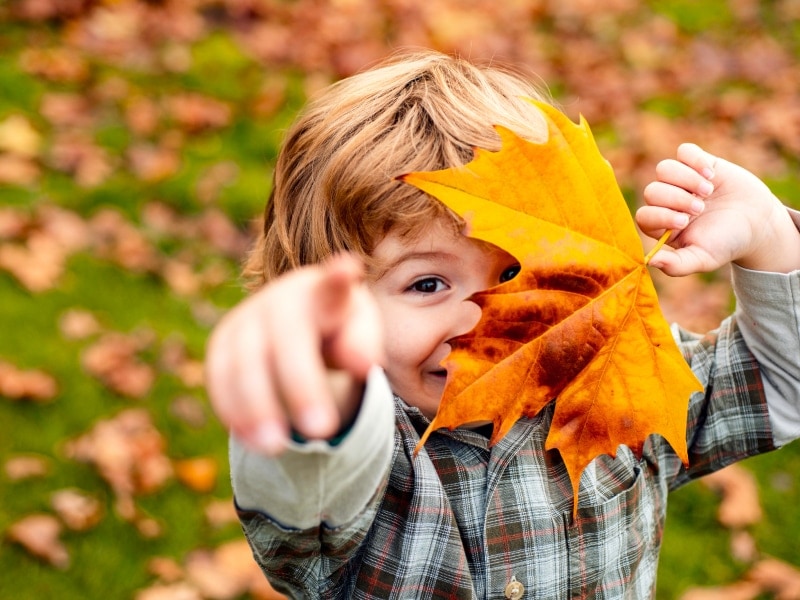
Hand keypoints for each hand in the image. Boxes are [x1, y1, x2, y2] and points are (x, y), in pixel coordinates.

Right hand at [205, 254, 383, 454]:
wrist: (297, 323)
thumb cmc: (338, 329)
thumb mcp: (359, 333)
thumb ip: (364, 345)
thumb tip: (362, 363)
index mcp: (322, 291)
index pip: (332, 283)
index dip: (338, 277)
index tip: (348, 269)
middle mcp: (279, 299)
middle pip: (286, 337)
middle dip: (302, 385)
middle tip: (323, 430)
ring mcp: (245, 319)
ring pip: (243, 361)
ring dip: (257, 407)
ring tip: (277, 448)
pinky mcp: (221, 344)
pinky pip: (219, 377)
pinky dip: (234, 410)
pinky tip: (254, 441)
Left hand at [637, 143, 799, 274]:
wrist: (757, 223)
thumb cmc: (727, 243)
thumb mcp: (703, 259)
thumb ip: (676, 265)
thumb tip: (650, 261)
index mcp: (662, 226)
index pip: (644, 216)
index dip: (660, 215)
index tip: (684, 221)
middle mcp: (667, 202)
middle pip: (652, 191)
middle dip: (676, 199)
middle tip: (700, 208)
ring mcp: (681, 181)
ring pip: (664, 168)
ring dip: (686, 179)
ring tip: (708, 191)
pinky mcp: (698, 163)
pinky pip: (684, 151)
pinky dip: (696, 160)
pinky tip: (712, 175)